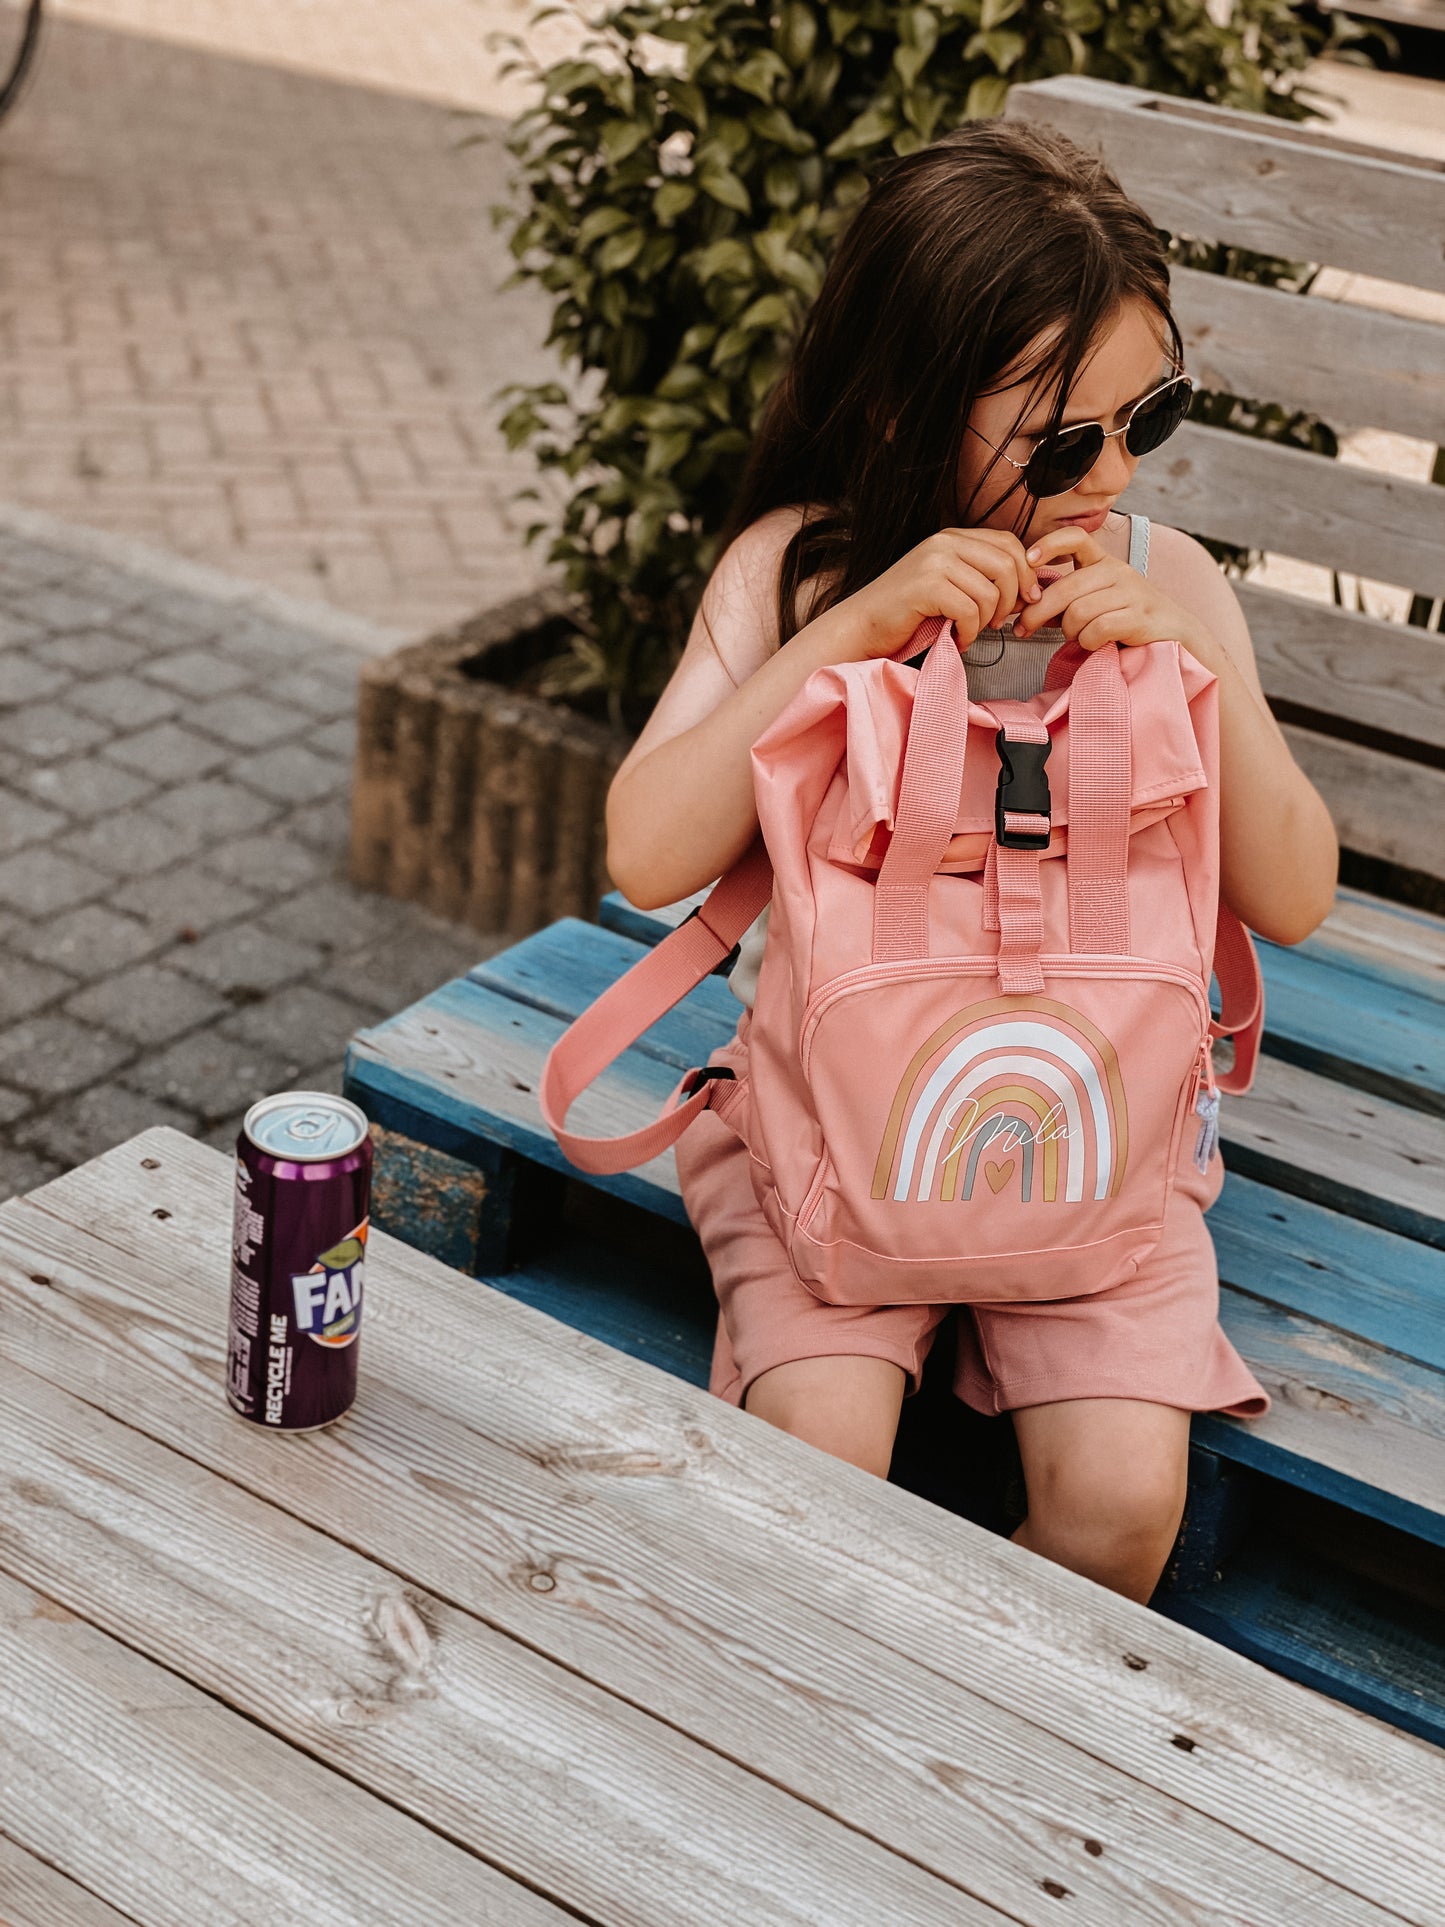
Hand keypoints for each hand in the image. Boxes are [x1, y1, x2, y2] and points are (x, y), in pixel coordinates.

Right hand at [842, 527, 1042, 661]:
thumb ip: (984, 580)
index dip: (1026, 574)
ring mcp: (934, 562)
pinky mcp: (926, 586)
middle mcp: (945, 542)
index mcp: (953, 538)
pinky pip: (970, 611)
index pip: (1010, 544)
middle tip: (997, 623)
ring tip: (968, 632)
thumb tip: (1032, 591)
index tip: (1024, 600)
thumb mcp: (951, 587)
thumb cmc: (908, 613)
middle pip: (1007, 565)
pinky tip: (956, 639)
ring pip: (990, 592)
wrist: (862, 626)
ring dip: (986, 622)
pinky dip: (969, 633)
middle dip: (1011, 600)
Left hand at [1015, 525, 1207, 657]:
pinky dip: (1088, 641)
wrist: (1174, 635)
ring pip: (1078, 612)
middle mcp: (1117, 571)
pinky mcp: (1139, 617)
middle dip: (1036, 612)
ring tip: (1078, 636)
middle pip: (1065, 588)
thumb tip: (1022, 602)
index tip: (1028, 560)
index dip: (1049, 544)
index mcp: (1103, 561)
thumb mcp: (1093, 601)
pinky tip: (1095, 643)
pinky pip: (1097, 629)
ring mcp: (1131, 592)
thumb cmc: (1125, 619)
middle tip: (1023, 629)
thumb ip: (1062, 599)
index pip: (1075, 537)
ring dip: (1069, 631)